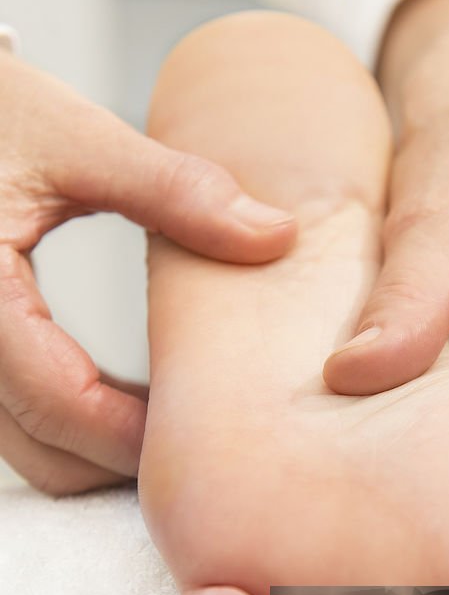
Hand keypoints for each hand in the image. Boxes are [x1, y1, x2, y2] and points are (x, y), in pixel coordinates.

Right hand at [0, 50, 295, 494]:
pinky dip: (74, 424)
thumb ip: (173, 188)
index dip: (137, 435)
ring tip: (176, 414)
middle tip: (206, 432)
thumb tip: (276, 236)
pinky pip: (18, 422)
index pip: (57, 404)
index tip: (213, 429)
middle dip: (123, 459)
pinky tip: (128, 395)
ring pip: (28, 449)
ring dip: (98, 450)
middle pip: (42, 453)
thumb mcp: (74, 135)